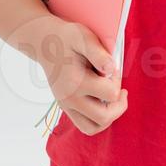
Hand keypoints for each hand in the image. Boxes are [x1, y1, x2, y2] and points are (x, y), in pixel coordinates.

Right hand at [32, 14, 128, 134]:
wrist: (44, 43)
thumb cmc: (66, 38)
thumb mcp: (83, 37)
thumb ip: (99, 53)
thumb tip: (112, 70)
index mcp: (76, 82)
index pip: (110, 94)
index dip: (117, 81)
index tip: (112, 69)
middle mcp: (69, 99)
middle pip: (103, 118)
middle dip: (119, 105)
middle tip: (121, 90)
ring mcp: (66, 106)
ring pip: (92, 128)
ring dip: (108, 117)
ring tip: (114, 100)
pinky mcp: (66, 107)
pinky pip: (85, 125)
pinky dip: (98, 118)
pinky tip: (102, 101)